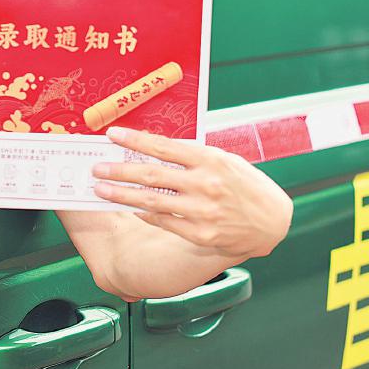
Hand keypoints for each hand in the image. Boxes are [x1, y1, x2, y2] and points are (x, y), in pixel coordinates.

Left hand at [92, 126, 291, 257]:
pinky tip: (129, 206)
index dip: (135, 140)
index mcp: (210, 159)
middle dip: (119, 170)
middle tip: (98, 168)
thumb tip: (154, 150)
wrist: (271, 221)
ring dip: (121, 194)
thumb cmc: (245, 185)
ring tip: (101, 189)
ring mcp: (201, 211)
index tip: (113, 135)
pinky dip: (143, 213)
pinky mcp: (200, 234)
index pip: (164, 147)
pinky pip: (163, 221)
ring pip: (151, 201)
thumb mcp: (224, 160)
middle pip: (151, 175)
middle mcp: (204, 184)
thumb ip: (193, 156)